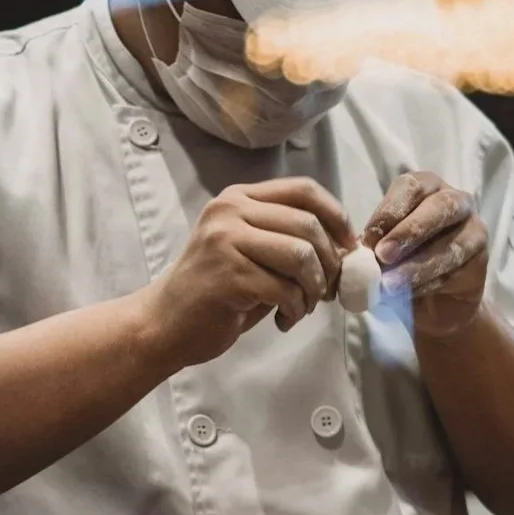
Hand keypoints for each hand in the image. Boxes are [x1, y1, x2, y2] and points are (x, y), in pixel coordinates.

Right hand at [148, 177, 353, 367]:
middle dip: (328, 264)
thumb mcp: (250, 252)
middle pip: (307, 225)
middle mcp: (230, 211)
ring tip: (303, 307)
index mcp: (239, 198)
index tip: (348, 247)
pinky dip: (295, 309)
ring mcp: (226, 240)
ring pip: (300, 256)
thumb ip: (288, 241)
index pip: (303, 190)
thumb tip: (344, 249)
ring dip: (313, 289)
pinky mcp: (228, 274)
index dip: (336, 217)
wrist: (164, 324)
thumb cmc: (214, 292)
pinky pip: (284, 289)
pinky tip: (284, 319)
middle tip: (326, 291)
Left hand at [363, 171, 487, 340]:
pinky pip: (457, 270)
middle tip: (383, 256)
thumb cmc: (401, 265)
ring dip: (417, 265)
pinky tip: (409, 294)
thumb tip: (353, 253)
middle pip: (439, 207)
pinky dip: (430, 283)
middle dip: (409, 232)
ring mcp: (473, 228)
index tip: (367, 241)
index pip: (410, 187)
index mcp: (425, 188)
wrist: (432, 303)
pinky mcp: (481, 260)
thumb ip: (371, 247)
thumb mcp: (380, 252)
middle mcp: (454, 200)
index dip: (388, 212)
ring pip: (450, 243)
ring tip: (390, 285)